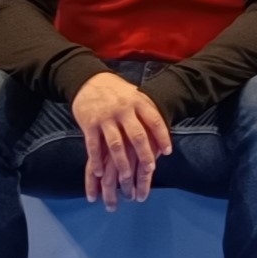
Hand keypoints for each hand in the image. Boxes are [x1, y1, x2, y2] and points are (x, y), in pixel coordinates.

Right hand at [72, 71, 172, 209]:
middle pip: (137, 135)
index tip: (168, 152)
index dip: (162, 137)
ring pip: (116, 144)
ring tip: (126, 178)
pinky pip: (94, 145)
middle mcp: (122, 109)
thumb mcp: (134, 94)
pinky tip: (100, 173)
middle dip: (145, 154)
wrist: (87, 79)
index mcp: (137, 101)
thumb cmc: (116, 91)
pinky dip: (97, 160)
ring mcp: (105, 117)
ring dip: (122, 163)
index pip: (154, 120)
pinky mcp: (89, 123)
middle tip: (150, 170)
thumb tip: (163, 131)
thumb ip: (146, 110)